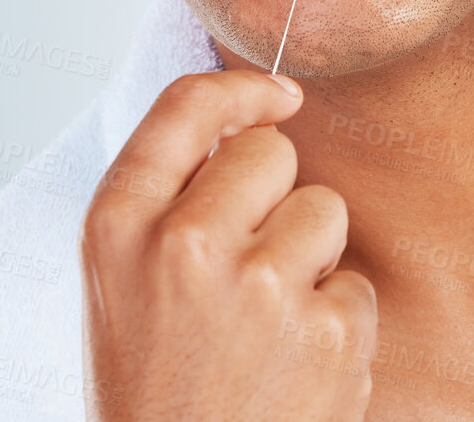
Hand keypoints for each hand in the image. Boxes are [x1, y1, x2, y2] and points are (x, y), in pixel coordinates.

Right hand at [80, 71, 375, 420]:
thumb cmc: (151, 386)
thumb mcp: (119, 282)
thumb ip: (168, 195)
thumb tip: (256, 110)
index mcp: (117, 226)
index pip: (185, 106)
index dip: (242, 88)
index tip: (277, 95)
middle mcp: (184, 245)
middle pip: (272, 152)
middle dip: (273, 196)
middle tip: (242, 269)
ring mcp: (261, 288)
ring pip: (324, 209)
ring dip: (310, 258)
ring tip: (265, 326)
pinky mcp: (327, 332)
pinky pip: (357, 281)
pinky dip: (337, 321)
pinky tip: (293, 366)